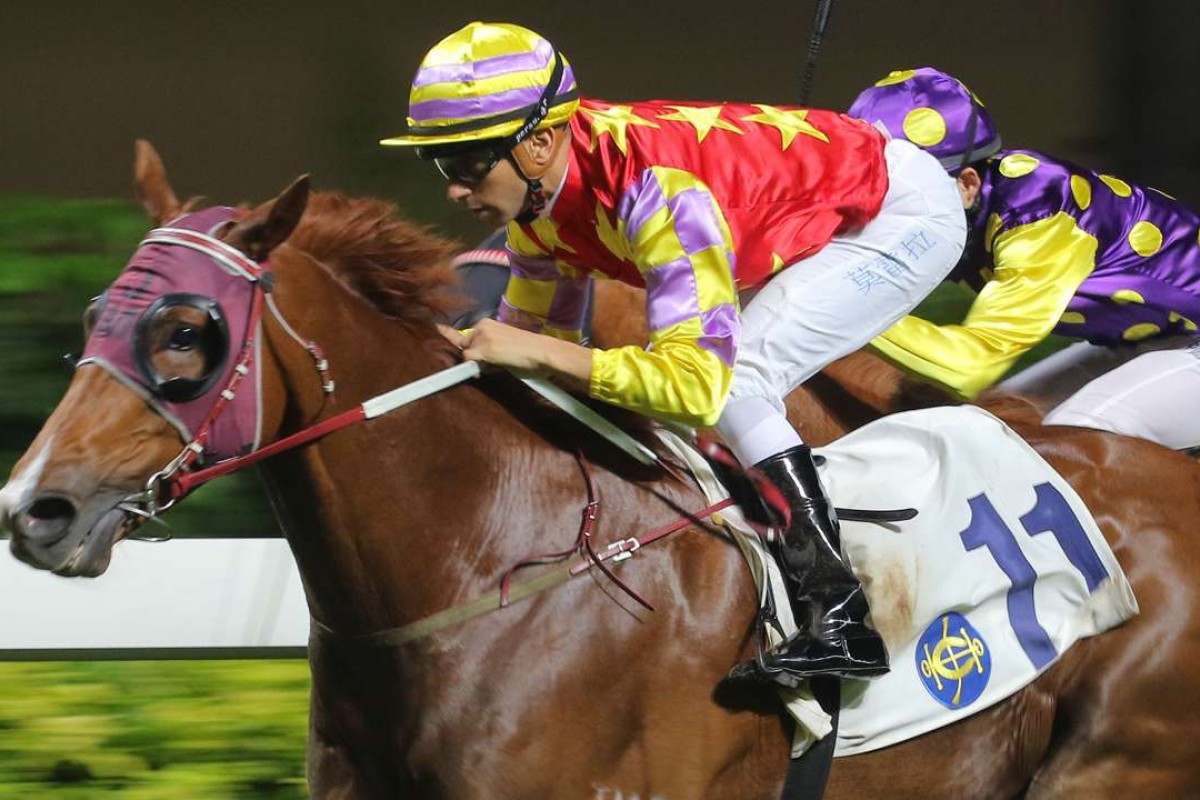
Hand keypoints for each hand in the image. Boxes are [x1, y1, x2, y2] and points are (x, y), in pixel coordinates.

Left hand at [437, 319, 592, 387]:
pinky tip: (490, 368)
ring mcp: (482, 338)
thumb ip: (488, 350)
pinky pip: (468, 361)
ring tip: (501, 365)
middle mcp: (482, 327)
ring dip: (476, 364)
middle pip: (463, 346)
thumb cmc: (530, 352)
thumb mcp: (506, 346)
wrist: (543, 352)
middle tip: (493, 364)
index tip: (436, 328)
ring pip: (466, 354)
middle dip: (471, 357)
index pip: (463, 332)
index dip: (447, 334)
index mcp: (488, 323)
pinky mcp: (485, 350)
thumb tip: (474, 363)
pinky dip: (472, 367)